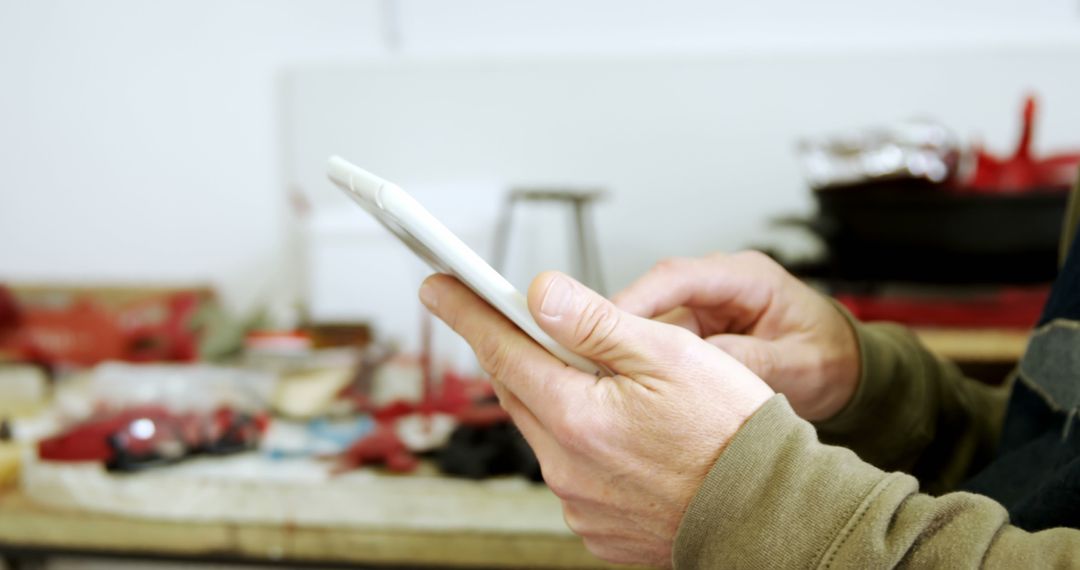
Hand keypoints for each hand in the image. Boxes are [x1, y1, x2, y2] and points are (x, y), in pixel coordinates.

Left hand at [420, 271, 772, 566]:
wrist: (769, 513)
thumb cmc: (732, 430)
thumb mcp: (671, 354)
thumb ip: (595, 323)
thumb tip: (537, 293)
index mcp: (578, 417)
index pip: (502, 349)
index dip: (466, 311)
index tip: (436, 286)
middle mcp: (566, 467)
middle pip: (519, 390)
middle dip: (516, 351)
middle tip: (518, 321)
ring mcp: (578, 503)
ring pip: (545, 431)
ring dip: (556, 399)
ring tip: (601, 383)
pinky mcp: (596, 528)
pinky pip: (570, 472)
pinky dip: (581, 445)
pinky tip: (623, 437)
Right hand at [612, 251, 858, 421]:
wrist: (845, 372)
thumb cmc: (830, 358)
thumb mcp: (798, 364)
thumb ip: (755, 361)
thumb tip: (707, 366)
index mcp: (748, 277)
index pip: (678, 276)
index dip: (638, 298)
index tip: (607, 322)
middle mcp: (720, 286)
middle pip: (654, 298)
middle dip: (620, 327)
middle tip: (592, 359)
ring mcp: (707, 308)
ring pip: (651, 323)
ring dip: (629, 349)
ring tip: (605, 377)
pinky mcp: (699, 332)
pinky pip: (661, 344)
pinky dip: (643, 363)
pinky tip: (627, 387)